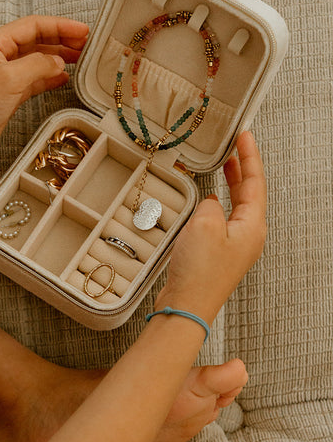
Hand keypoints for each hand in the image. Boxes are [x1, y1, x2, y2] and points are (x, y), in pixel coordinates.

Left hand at [0, 15, 88, 167]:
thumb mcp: (10, 79)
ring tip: (79, 58)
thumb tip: (58, 62)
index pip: (33, 26)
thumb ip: (38, 65)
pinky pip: (34, 79)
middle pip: (37, 40)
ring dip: (58, 58)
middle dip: (62, 40)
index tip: (82, 30)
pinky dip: (49, 78)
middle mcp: (0, 55)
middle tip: (85, 43)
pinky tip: (63, 78)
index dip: (60, 26)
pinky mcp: (9, 93)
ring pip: (37, 59)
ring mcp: (5, 74)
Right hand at [156, 131, 266, 323]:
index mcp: (252, 227)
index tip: (245, 136)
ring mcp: (234, 245)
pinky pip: (223, 219)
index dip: (250, 156)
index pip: (255, 182)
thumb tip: (211, 202)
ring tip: (225, 166)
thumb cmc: (199, 273)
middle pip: (250, 193)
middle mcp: (248, 236)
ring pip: (236, 206)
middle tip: (236, 147)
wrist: (187, 305)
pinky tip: (208, 199)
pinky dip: (217, 203)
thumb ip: (210, 205)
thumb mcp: (204, 225)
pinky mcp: (219, 253)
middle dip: (243, 168)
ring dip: (231, 184)